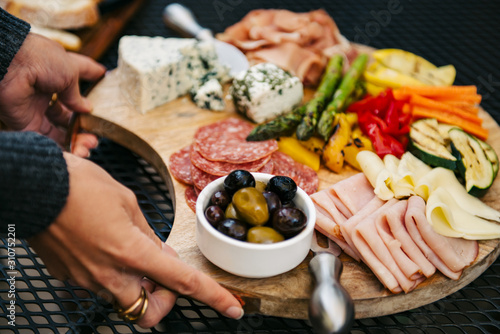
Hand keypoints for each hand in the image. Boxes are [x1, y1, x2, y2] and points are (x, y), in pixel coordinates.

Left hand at [0, 33, 105, 156]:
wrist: (9, 65)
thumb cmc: (39, 59)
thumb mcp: (69, 71)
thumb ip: (78, 94)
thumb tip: (87, 109)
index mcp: (58, 71)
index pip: (80, 75)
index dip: (94, 77)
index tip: (106, 79)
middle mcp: (48, 91)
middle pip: (71, 112)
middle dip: (86, 124)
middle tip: (97, 133)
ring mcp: (38, 108)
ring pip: (61, 129)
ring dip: (78, 139)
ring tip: (90, 144)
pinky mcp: (28, 124)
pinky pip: (48, 140)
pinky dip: (64, 147)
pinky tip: (77, 151)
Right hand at [28, 153, 243, 327]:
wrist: (34, 186)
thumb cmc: (81, 186)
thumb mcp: (128, 202)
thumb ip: (148, 235)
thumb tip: (160, 256)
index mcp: (131, 252)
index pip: (183, 283)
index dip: (213, 297)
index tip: (232, 307)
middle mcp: (109, 275)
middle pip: (148, 312)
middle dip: (163, 298)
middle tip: (162, 271)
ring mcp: (86, 280)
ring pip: (123, 298)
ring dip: (136, 282)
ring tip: (129, 249)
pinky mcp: (70, 277)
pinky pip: (99, 284)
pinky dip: (111, 271)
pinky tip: (104, 244)